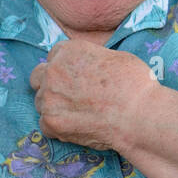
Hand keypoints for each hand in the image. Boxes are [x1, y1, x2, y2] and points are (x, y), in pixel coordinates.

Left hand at [29, 39, 157, 150]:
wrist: (139, 114)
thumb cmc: (135, 84)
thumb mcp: (113, 56)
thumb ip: (90, 60)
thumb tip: (86, 67)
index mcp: (68, 51)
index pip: (54, 55)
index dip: (65, 68)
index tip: (74, 78)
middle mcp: (53, 71)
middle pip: (38, 76)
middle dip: (50, 84)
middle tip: (69, 95)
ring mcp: (49, 98)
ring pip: (40, 102)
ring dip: (53, 106)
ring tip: (77, 113)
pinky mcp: (51, 122)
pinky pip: (45, 124)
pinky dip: (57, 127)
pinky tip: (76, 126)